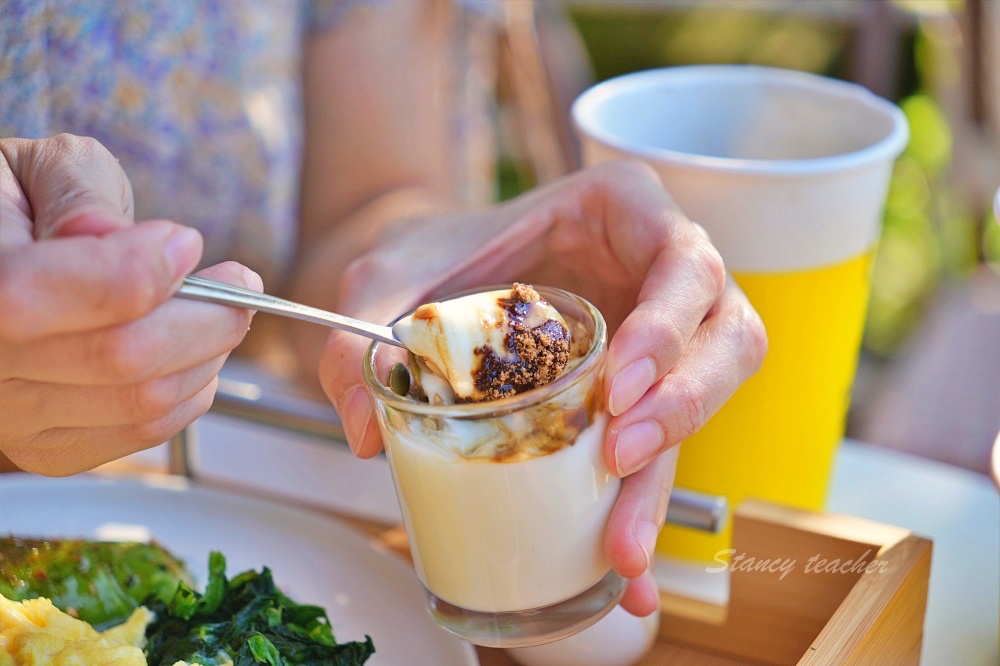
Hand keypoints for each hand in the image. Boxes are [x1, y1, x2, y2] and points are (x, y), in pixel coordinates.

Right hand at [0, 134, 260, 474]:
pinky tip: (193, 351)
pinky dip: (192, 389)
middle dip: (205, 316)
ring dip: (207, 354)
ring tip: (219, 311)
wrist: (0, 262)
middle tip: (241, 282)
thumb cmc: (22, 208)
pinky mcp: (49, 448)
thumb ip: (77, 193)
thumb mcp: (41, 169)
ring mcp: (13, 418)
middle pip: (118, 358)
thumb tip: (111, 235)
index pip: (41, 297)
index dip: (135, 270)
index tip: (184, 242)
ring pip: (142, 401)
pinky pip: (144, 431)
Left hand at [319, 160, 766, 614]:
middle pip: (725, 334)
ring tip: (620, 541)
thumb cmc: (433, 255)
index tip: (615, 388)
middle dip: (684, 404)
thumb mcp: (389, 276)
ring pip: (714, 395)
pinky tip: (626, 573)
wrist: (435, 277)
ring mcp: (667, 331)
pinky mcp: (650, 389)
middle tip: (619, 456)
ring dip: (671, 468)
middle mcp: (663, 269)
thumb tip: (369, 430)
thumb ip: (359, 331)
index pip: (684, 261)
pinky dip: (647, 507)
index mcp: (626, 210)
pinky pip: (668, 444)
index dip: (667, 326)